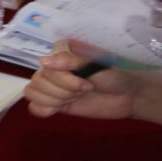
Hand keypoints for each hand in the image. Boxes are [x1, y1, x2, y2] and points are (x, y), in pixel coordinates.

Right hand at [24, 42, 141, 120]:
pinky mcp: (54, 102)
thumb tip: (42, 61)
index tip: (88, 84)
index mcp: (61, 50)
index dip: (65, 80)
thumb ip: (71, 61)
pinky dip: (45, 110)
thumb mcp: (97, 64)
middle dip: (63, 91)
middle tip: (86, 90)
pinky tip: (62, 107)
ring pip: (33, 93)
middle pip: (38, 81)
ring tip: (76, 97)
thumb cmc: (116, 74)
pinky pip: (34, 107)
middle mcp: (52, 66)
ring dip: (56, 99)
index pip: (46, 67)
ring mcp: (52, 85)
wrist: (128, 96)